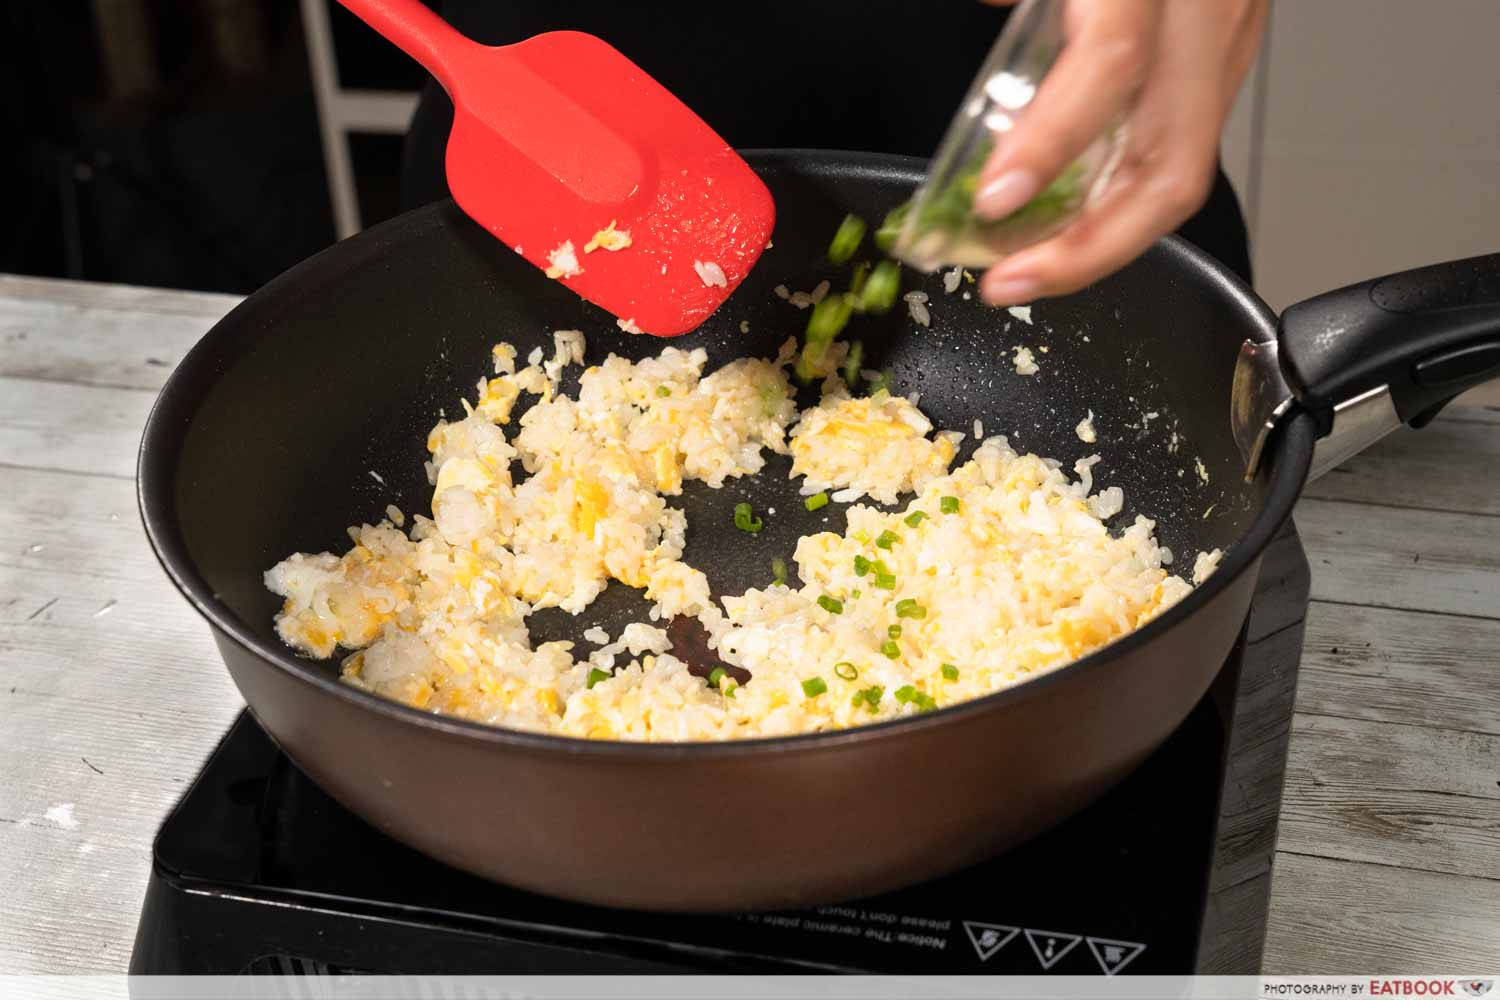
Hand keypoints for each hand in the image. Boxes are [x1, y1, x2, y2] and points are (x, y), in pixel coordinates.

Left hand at [974, 0, 1267, 305]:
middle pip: (1172, 169)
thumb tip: (990, 9)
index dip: (1051, 143)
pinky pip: (1174, 147)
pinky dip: (1115, 198)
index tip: (993, 198)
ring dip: (1098, 241)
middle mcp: (1209, 11)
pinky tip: (1063, 221)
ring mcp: (1230, 37)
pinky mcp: (1226, 53)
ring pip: (1179, 172)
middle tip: (1007, 282)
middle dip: (1087, 252)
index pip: (1112, 63)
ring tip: (1025, 270)